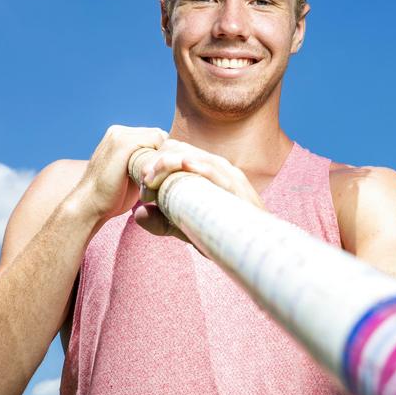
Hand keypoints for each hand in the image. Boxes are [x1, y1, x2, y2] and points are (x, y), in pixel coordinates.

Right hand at [72, 125, 168, 228]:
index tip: (164, 172)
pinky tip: (156, 175)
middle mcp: (119, 132)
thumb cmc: (111, 196)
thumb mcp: (130, 175)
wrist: (89, 205)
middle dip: (164, 154)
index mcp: (119, 137)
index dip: (162, 155)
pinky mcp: (123, 144)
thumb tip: (164, 166)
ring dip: (163, 156)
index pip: (154, 137)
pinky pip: (156, 140)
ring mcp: (120, 135)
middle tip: (162, 175)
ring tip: (158, 176)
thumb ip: (143, 165)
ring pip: (159, 137)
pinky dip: (161, 157)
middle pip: (159, 135)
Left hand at [132, 138, 263, 242]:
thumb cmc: (222, 234)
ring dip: (167, 164)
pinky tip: (181, 167)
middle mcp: (215, 165)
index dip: (153, 163)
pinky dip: (194, 166)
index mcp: (204, 170)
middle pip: (177, 148)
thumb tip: (138, 214)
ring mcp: (226, 172)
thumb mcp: (185, 226)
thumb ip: (162, 221)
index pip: (173, 150)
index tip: (142, 184)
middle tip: (144, 183)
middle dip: (155, 162)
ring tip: (151, 178)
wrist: (257, 246)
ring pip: (190, 155)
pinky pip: (212, 169)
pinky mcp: (235, 184)